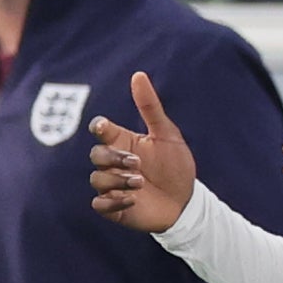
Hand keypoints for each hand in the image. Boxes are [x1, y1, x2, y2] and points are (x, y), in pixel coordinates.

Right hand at [85, 70, 196, 235]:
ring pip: (97, 179)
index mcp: (123, 142)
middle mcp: (114, 163)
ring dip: (117, 180)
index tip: (104, 128)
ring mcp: (112, 185)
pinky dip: (112, 202)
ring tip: (140, 184)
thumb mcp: (166, 134)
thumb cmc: (176, 166)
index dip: (99, 127)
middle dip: (113, 158)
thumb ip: (150, 106)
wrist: (186, 202)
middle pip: (96, 154)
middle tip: (138, 164)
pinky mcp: (113, 208)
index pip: (100, 131)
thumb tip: (138, 74)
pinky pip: (99, 204)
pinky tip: (133, 200)